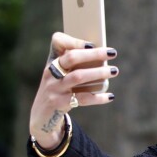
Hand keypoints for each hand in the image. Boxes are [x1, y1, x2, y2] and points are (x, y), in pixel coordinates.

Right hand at [29, 32, 118, 149]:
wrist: (42, 115)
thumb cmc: (60, 88)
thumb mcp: (63, 74)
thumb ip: (78, 64)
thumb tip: (104, 58)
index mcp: (53, 60)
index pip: (57, 42)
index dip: (73, 41)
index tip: (92, 43)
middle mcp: (51, 72)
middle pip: (72, 58)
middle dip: (94, 54)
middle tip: (113, 53)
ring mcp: (53, 88)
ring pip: (78, 76)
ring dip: (98, 72)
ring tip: (114, 70)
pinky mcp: (58, 103)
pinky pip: (82, 98)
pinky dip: (98, 97)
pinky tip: (110, 96)